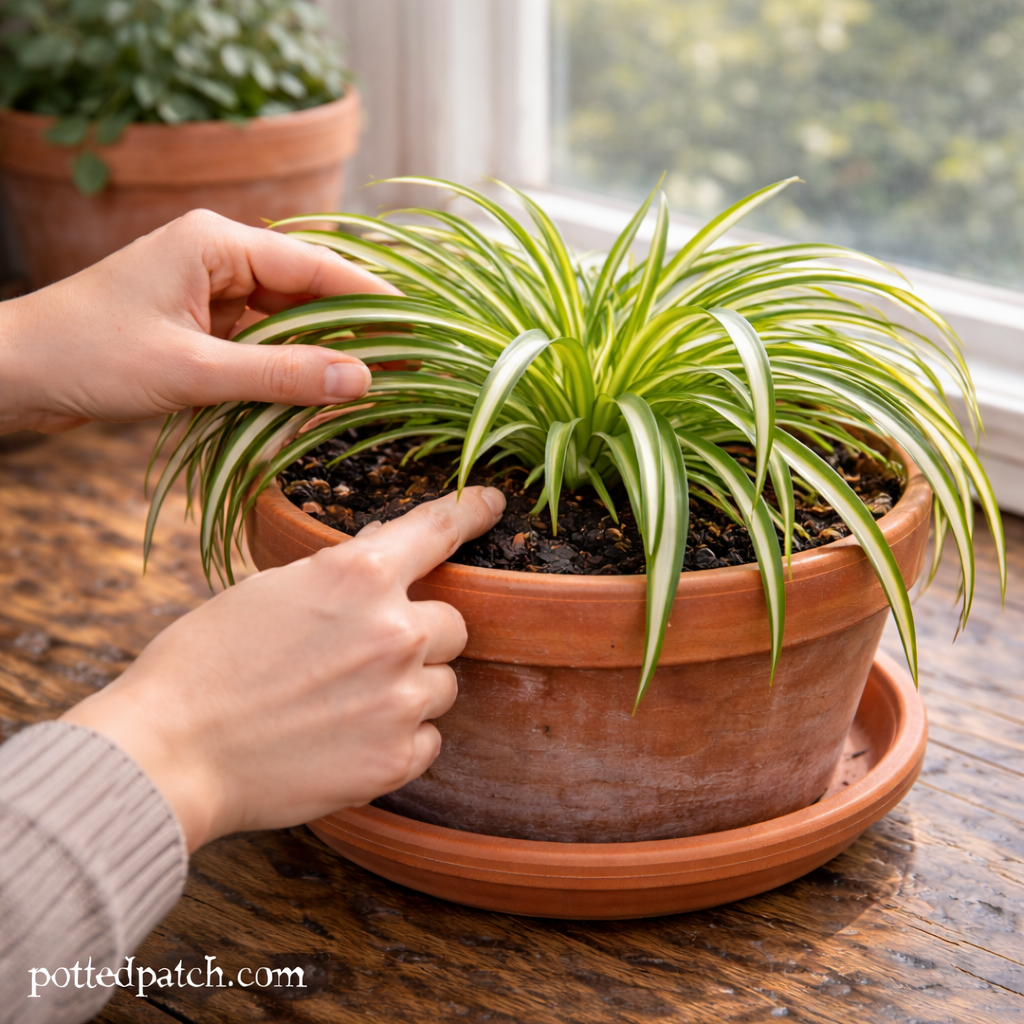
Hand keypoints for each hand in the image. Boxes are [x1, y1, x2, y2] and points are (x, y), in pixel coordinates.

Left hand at [0, 209, 398, 433]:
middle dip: (354, 332)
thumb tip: (364, 381)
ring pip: (288, 324)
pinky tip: (316, 397)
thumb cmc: (90, 356)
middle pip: (308, 293)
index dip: (374, 298)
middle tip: (408, 367)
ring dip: (320, 357)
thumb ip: (283, 376)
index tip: (421, 327)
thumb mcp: (195, 372)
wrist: (15, 373)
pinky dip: (286, 371)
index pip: (317, 266)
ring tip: (373, 388)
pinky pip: (261, 346)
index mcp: (217, 243)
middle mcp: (219, 259)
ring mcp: (209, 293)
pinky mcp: (200, 326)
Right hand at [62, 487, 504, 851]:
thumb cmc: (204, 662)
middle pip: (453, 623)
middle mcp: (395, 632)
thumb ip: (342, 573)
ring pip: (444, 684)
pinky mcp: (396, 759)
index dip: (472, 512)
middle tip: (366, 654)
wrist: (171, 753)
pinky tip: (349, 738)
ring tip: (346, 703)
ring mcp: (401, 699)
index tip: (493, 503)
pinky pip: (428, 738)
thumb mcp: (271, 588)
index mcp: (359, 575)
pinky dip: (400, 737)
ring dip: (410, 688)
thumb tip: (385, 552)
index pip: (438, 529)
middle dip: (419, 633)